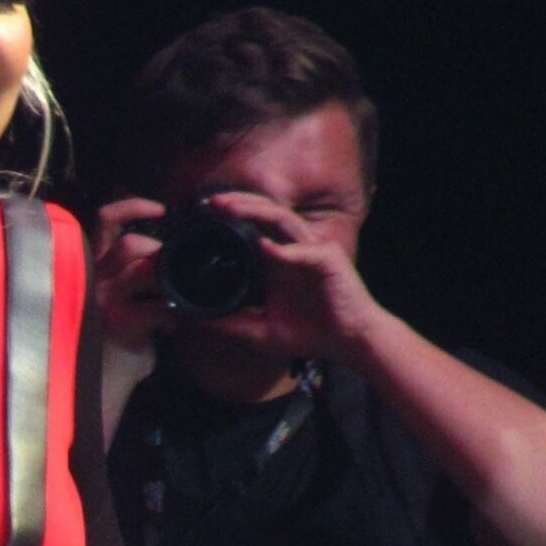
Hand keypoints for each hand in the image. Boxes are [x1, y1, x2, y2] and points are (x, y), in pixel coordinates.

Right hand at [93, 196, 174, 353]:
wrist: (96, 384)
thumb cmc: (110, 344)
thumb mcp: (113, 302)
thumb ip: (128, 278)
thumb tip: (159, 257)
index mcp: (92, 267)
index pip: (106, 220)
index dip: (132, 205)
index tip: (160, 209)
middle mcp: (93, 279)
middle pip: (129, 244)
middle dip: (159, 250)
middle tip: (174, 269)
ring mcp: (105, 301)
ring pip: (141, 267)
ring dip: (167, 275)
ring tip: (176, 291)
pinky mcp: (122, 323)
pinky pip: (157, 306)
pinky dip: (174, 312)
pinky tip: (174, 324)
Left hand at [199, 189, 379, 363]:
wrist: (350, 343)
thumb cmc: (312, 335)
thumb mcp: (262, 333)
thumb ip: (231, 324)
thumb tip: (195, 321)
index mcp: (276, 261)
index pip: (252, 227)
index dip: (228, 218)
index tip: (200, 218)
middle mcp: (293, 249)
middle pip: (264, 214)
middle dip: (238, 204)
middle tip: (209, 202)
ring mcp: (313, 250)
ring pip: (283, 220)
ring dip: (256, 212)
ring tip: (230, 209)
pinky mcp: (330, 260)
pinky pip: (305, 250)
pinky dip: (284, 250)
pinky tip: (265, 248)